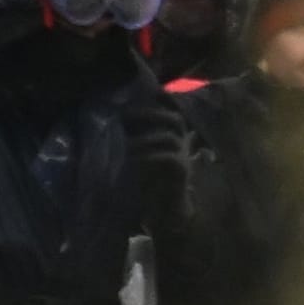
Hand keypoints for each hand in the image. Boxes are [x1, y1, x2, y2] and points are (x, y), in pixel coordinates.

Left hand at [124, 99, 191, 228]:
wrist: (166, 214)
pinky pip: (168, 157)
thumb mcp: (142, 155)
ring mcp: (184, 158)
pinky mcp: (182, 172)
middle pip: (174, 120)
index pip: (174, 111)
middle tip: (126, 116)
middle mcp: (182, 145)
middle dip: (151, 114)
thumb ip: (137, 138)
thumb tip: (119, 118)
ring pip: (169, 137)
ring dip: (146, 138)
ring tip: (127, 142)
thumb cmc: (151, 185)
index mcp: (174, 138)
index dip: (166, 99)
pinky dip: (150, 155)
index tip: (152, 90)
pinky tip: (135, 158)